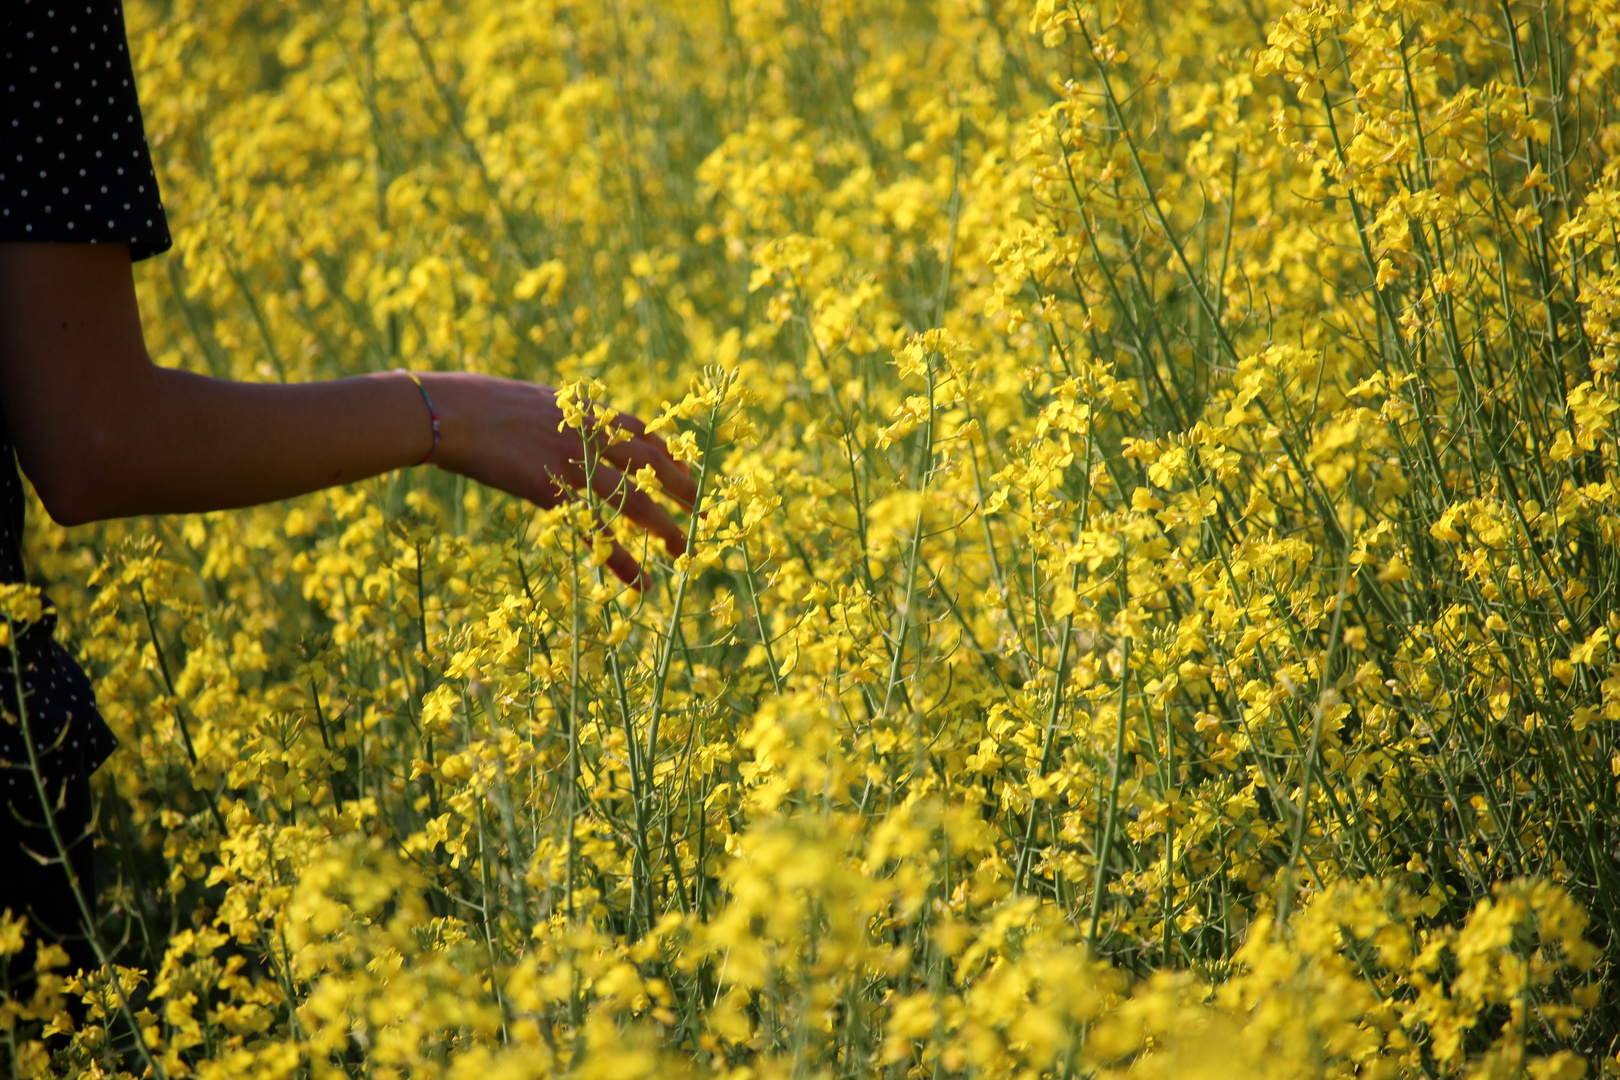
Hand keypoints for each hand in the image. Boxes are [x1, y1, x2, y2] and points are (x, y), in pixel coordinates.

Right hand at [422, 373, 696, 587]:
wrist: (448, 412)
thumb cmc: (475, 403)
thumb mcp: (529, 400)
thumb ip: (555, 414)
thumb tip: (562, 419)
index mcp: (583, 410)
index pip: (640, 429)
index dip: (668, 452)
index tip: (684, 470)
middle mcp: (588, 435)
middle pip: (651, 464)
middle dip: (684, 489)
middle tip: (706, 513)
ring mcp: (572, 465)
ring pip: (635, 500)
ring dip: (666, 528)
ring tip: (688, 553)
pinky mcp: (551, 493)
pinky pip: (595, 532)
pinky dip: (620, 560)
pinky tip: (639, 581)